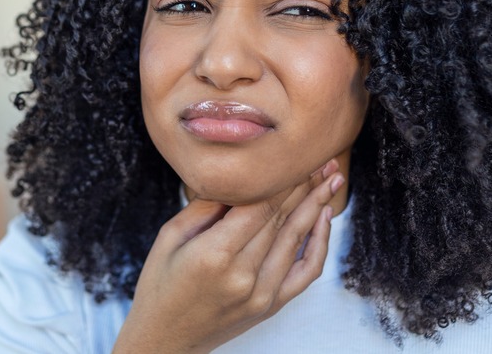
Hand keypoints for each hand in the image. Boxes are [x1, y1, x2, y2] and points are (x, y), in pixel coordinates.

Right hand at [112, 159, 344, 352]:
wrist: (163, 339)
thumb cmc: (159, 284)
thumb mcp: (169, 237)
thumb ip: (205, 206)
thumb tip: (239, 177)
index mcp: (214, 254)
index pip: (260, 206)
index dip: (282, 179)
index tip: (296, 156)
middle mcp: (243, 275)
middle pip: (282, 218)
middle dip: (305, 185)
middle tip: (323, 159)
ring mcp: (261, 294)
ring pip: (298, 239)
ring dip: (318, 205)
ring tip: (332, 178)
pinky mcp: (271, 306)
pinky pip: (307, 272)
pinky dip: (321, 243)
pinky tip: (325, 218)